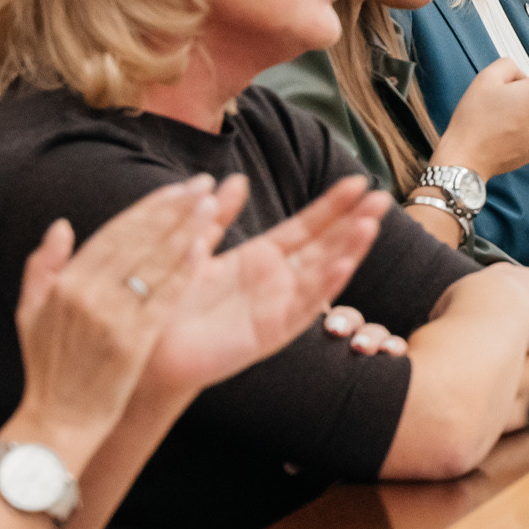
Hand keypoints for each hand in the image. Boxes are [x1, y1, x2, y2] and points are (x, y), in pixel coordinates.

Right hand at [10, 177, 226, 462]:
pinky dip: (182, 271)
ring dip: (185, 230)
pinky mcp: (133, 342)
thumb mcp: (31, 313)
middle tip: (202, 185)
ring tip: (211, 205)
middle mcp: (88, 295)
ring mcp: (111, 318)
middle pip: (139, 240)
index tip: (178, 186)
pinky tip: (203, 249)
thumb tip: (62, 225)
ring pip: (154, 263)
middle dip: (174, 209)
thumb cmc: (49, 366)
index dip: (149, 207)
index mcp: (67, 284)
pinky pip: (163, 299)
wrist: (58, 420)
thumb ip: (42, 266)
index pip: (116, 233)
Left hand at [142, 176, 390, 398]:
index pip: (308, 225)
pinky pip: (305, 307)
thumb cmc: (166, 301)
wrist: (145, 349)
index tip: (358, 181)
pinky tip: (345, 264)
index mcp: (261, 258)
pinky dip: (326, 285)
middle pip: (326, 245)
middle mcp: (277, 281)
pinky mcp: (271, 332)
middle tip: (382, 198)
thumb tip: (236, 179)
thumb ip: (217, 215)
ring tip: (370, 224)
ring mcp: (278, 307)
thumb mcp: (193, 247)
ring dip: (349, 249)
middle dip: (355, 222)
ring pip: (324, 273)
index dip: (333, 205)